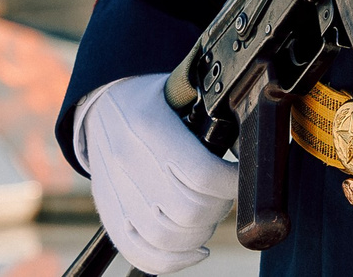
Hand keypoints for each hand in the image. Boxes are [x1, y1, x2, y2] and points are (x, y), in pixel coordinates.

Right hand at [75, 73, 235, 272]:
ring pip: (168, 238)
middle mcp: (127, 161)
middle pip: (189, 212)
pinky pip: (141, 254)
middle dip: (218, 209)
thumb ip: (215, 117)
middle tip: (223, 195)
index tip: (241, 178)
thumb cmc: (153, 100)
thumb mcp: (184, 91)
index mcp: (149, 125)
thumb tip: (250, 144)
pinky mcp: (109, 215)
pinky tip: (194, 248)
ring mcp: (115, 192)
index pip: (202, 174)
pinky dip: (173, 260)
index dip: (232, 183)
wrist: (101, 105)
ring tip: (207, 217)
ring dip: (200, 235)